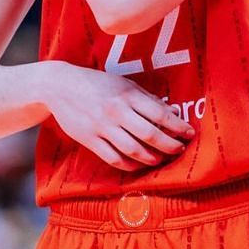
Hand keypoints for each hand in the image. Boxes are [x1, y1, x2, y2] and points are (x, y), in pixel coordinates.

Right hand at [41, 61, 193, 170]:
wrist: (59, 86)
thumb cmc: (96, 83)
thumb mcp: (123, 83)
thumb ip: (146, 98)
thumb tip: (172, 112)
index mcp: (126, 95)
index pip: (160, 114)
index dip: (178, 126)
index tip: (189, 133)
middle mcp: (116, 112)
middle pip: (150, 135)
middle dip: (170, 145)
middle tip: (179, 149)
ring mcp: (102, 127)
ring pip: (133, 150)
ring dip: (152, 158)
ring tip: (161, 159)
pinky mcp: (89, 139)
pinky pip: (113, 158)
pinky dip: (130, 165)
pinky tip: (139, 164)